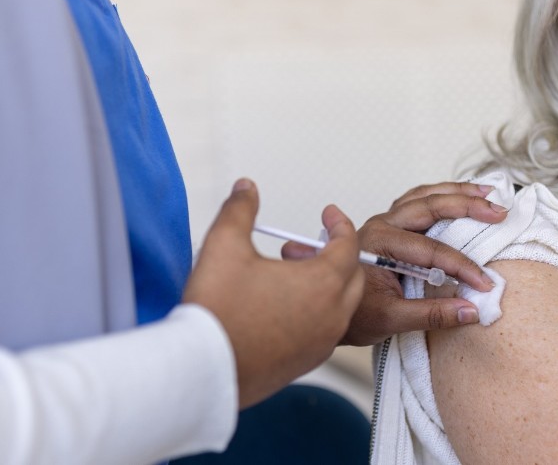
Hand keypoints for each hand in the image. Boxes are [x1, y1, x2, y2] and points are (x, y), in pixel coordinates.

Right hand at [182, 179, 364, 408]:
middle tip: (313, 244)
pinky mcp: (307, 362)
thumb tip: (247, 187)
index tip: (329, 214)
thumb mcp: (224, 245)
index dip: (340, 224)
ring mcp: (322, 343)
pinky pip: (326, 331)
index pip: (348, 245)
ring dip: (328, 286)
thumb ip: (240, 209)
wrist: (204, 369)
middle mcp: (331, 315)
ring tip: (294, 274)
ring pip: (342, 306)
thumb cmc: (217, 311)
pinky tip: (286, 307)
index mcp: (321, 283)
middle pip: (353, 277)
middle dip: (340, 255)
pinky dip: (318, 313)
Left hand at [283, 182, 505, 345]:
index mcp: (379, 243)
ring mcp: (386, 221)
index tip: (484, 284)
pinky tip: (462, 196)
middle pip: (429, 206)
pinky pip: (419, 201)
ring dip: (457, 193)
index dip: (461, 267)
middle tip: (498, 212)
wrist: (324, 308)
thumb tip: (471, 311)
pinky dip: (443, 195)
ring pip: (425, 196)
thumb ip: (432, 315)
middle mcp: (382, 224)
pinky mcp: (391, 225)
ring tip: (487, 194)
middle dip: (467, 207)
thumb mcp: (390, 320)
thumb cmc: (351, 314)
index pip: (430, 251)